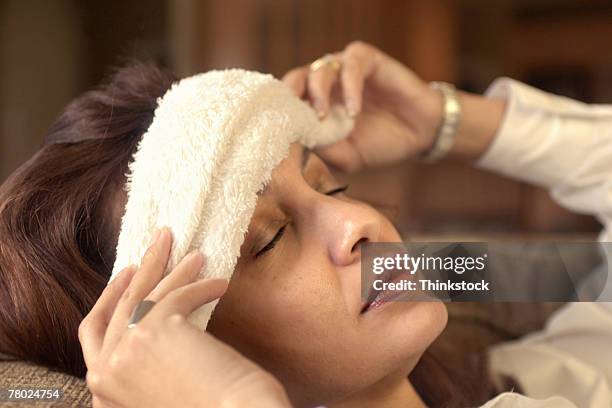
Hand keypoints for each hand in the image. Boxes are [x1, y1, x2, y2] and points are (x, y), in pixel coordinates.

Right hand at [79, 228, 291, 407]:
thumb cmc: (206, 406)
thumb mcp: (155, 386)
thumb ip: (141, 361)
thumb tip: (152, 317)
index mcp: (102, 388)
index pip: (95, 329)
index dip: (110, 296)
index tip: (128, 274)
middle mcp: (104, 371)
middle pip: (121, 304)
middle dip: (143, 267)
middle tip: (160, 243)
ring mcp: (125, 351)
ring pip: (148, 294)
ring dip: (174, 268)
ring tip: (194, 254)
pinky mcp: (154, 332)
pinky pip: (179, 296)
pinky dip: (201, 286)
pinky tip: (218, 283)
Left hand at [283, 41, 442, 171]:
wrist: (419, 135)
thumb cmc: (380, 143)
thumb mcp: (347, 156)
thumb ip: (325, 149)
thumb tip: (297, 144)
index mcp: (316, 103)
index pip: (289, 99)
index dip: (281, 111)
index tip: (277, 130)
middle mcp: (327, 83)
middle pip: (297, 78)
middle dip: (291, 97)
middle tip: (294, 119)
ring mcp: (346, 69)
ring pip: (319, 68)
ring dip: (318, 93)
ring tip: (324, 117)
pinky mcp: (368, 60)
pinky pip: (351, 63)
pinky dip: (349, 86)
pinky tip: (353, 110)